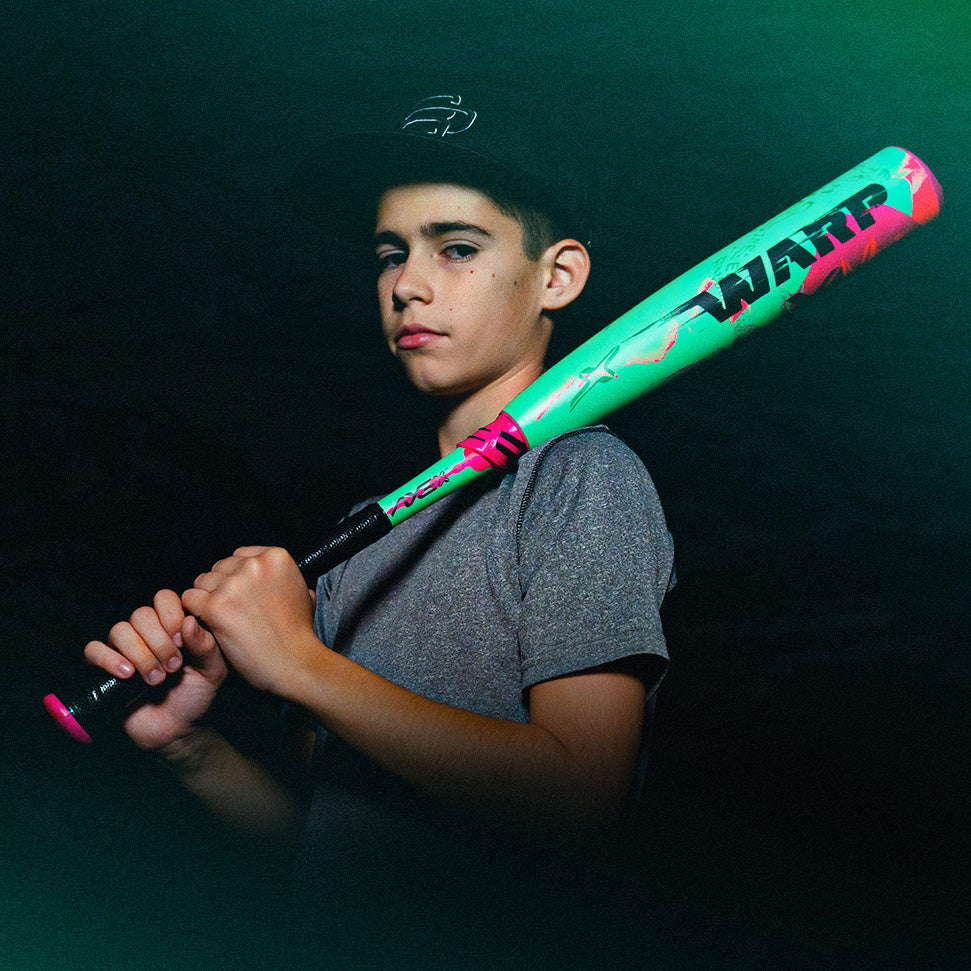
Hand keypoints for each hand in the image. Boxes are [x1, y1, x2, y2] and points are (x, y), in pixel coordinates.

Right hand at [83, 589, 227, 749]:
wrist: (176, 727)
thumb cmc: (196, 694)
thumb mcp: (212, 670)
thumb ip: (206, 646)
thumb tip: (189, 621)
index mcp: (172, 624)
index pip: (164, 598)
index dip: (171, 616)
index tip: (183, 642)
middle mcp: (147, 631)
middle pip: (141, 614)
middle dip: (159, 642)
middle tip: (174, 667)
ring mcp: (124, 648)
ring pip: (120, 630)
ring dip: (140, 655)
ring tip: (156, 678)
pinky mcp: (104, 666)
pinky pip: (94, 650)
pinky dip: (109, 659)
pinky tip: (127, 675)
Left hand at [181, 546, 317, 696]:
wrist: (295, 662)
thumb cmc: (299, 634)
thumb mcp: (304, 595)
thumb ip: (287, 580)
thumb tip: (279, 578)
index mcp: (276, 557)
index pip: (239, 556)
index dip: (237, 577)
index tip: (241, 595)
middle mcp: (255, 565)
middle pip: (220, 567)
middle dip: (222, 587)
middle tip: (232, 611)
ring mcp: (234, 585)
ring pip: (202, 582)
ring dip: (207, 600)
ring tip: (223, 620)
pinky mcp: (216, 606)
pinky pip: (190, 599)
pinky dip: (195, 612)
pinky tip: (210, 625)